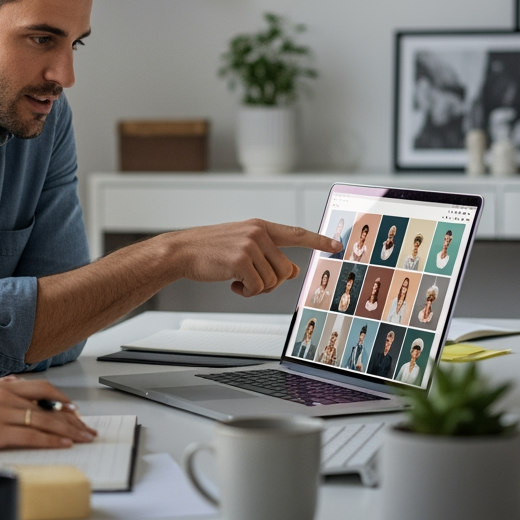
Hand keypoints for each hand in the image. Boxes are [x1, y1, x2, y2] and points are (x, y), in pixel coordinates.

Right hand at [0, 377, 97, 451]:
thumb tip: (14, 382)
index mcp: (2, 386)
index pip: (42, 390)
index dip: (63, 401)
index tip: (76, 411)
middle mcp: (5, 396)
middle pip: (50, 405)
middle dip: (73, 418)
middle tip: (88, 428)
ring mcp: (1, 413)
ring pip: (45, 421)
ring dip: (69, 431)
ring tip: (84, 438)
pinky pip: (31, 436)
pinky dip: (51, 440)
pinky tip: (64, 445)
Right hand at [164, 219, 341, 296]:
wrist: (182, 251)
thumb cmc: (210, 249)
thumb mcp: (243, 246)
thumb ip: (268, 255)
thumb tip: (293, 270)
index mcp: (260, 227)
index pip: (296, 233)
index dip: (319, 240)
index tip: (336, 246)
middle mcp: (258, 233)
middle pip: (285, 269)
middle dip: (271, 282)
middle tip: (251, 281)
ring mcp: (250, 245)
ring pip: (272, 281)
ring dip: (256, 288)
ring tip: (239, 281)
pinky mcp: (241, 260)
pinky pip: (257, 287)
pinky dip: (246, 292)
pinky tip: (234, 285)